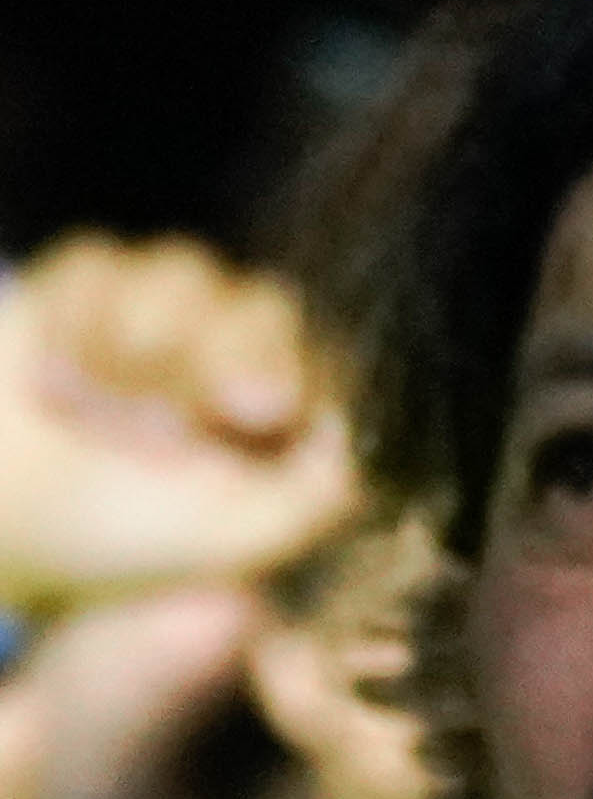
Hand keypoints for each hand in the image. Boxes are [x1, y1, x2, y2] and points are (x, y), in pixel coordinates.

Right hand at [0, 233, 346, 605]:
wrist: (7, 526)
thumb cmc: (128, 537)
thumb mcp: (238, 536)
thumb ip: (319, 491)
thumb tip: (352, 424)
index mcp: (286, 408)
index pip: (324, 356)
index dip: (291, 372)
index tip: (256, 409)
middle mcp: (233, 348)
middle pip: (263, 305)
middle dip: (215, 361)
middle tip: (160, 430)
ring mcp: (161, 308)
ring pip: (185, 272)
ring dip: (139, 347)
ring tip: (97, 418)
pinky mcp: (86, 284)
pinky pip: (102, 261)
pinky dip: (77, 321)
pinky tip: (53, 379)